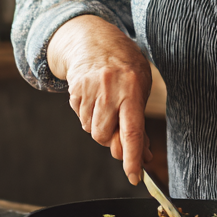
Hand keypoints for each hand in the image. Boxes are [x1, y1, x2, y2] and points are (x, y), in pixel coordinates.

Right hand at [48, 15, 152, 185]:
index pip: (132, 131)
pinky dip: (89, 118)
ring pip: (91, 131)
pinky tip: (96, 100)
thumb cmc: (125, 66)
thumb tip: (143, 155)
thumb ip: (139, 120)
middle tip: (119, 127)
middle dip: (113, 139)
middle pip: (105, 137)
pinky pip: (81, 119)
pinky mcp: (74, 93)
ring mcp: (88, 92)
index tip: (134, 176)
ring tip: (108, 107)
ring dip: (100, 128)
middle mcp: (108, 91)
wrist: (94, 40)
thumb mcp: (141, 87)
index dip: (132, 157)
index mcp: (131, 89)